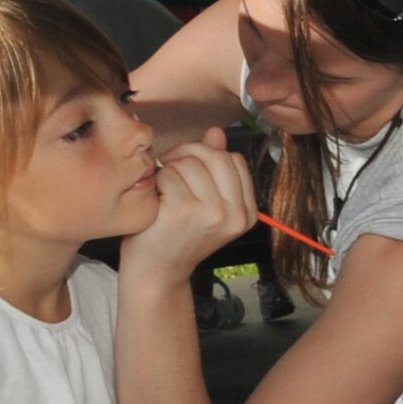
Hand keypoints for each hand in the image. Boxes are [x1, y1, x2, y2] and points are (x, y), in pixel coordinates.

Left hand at [121, 127, 257, 285]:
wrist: (156, 271)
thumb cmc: (176, 235)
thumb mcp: (205, 203)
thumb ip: (213, 168)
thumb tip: (216, 132)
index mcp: (247, 213)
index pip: (234, 160)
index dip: (207, 155)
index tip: (188, 169)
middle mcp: (235, 214)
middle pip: (215, 156)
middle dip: (188, 154)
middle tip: (170, 170)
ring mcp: (213, 213)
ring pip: (191, 163)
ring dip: (170, 170)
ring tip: (163, 189)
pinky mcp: (186, 211)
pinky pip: (171, 173)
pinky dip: (157, 181)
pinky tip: (155, 198)